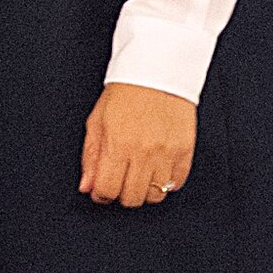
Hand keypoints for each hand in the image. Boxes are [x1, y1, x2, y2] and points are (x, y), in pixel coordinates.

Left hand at [79, 82, 195, 206]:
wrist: (155, 74)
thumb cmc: (123, 95)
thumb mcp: (96, 122)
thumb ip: (91, 157)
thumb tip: (87, 186)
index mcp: (117, 144)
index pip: (108, 189)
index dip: (101, 194)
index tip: (101, 190)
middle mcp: (143, 152)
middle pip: (132, 198)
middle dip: (121, 194)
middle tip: (119, 181)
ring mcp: (166, 154)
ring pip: (155, 196)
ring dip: (144, 190)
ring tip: (138, 174)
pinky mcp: (185, 153)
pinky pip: (176, 184)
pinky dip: (165, 183)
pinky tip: (156, 169)